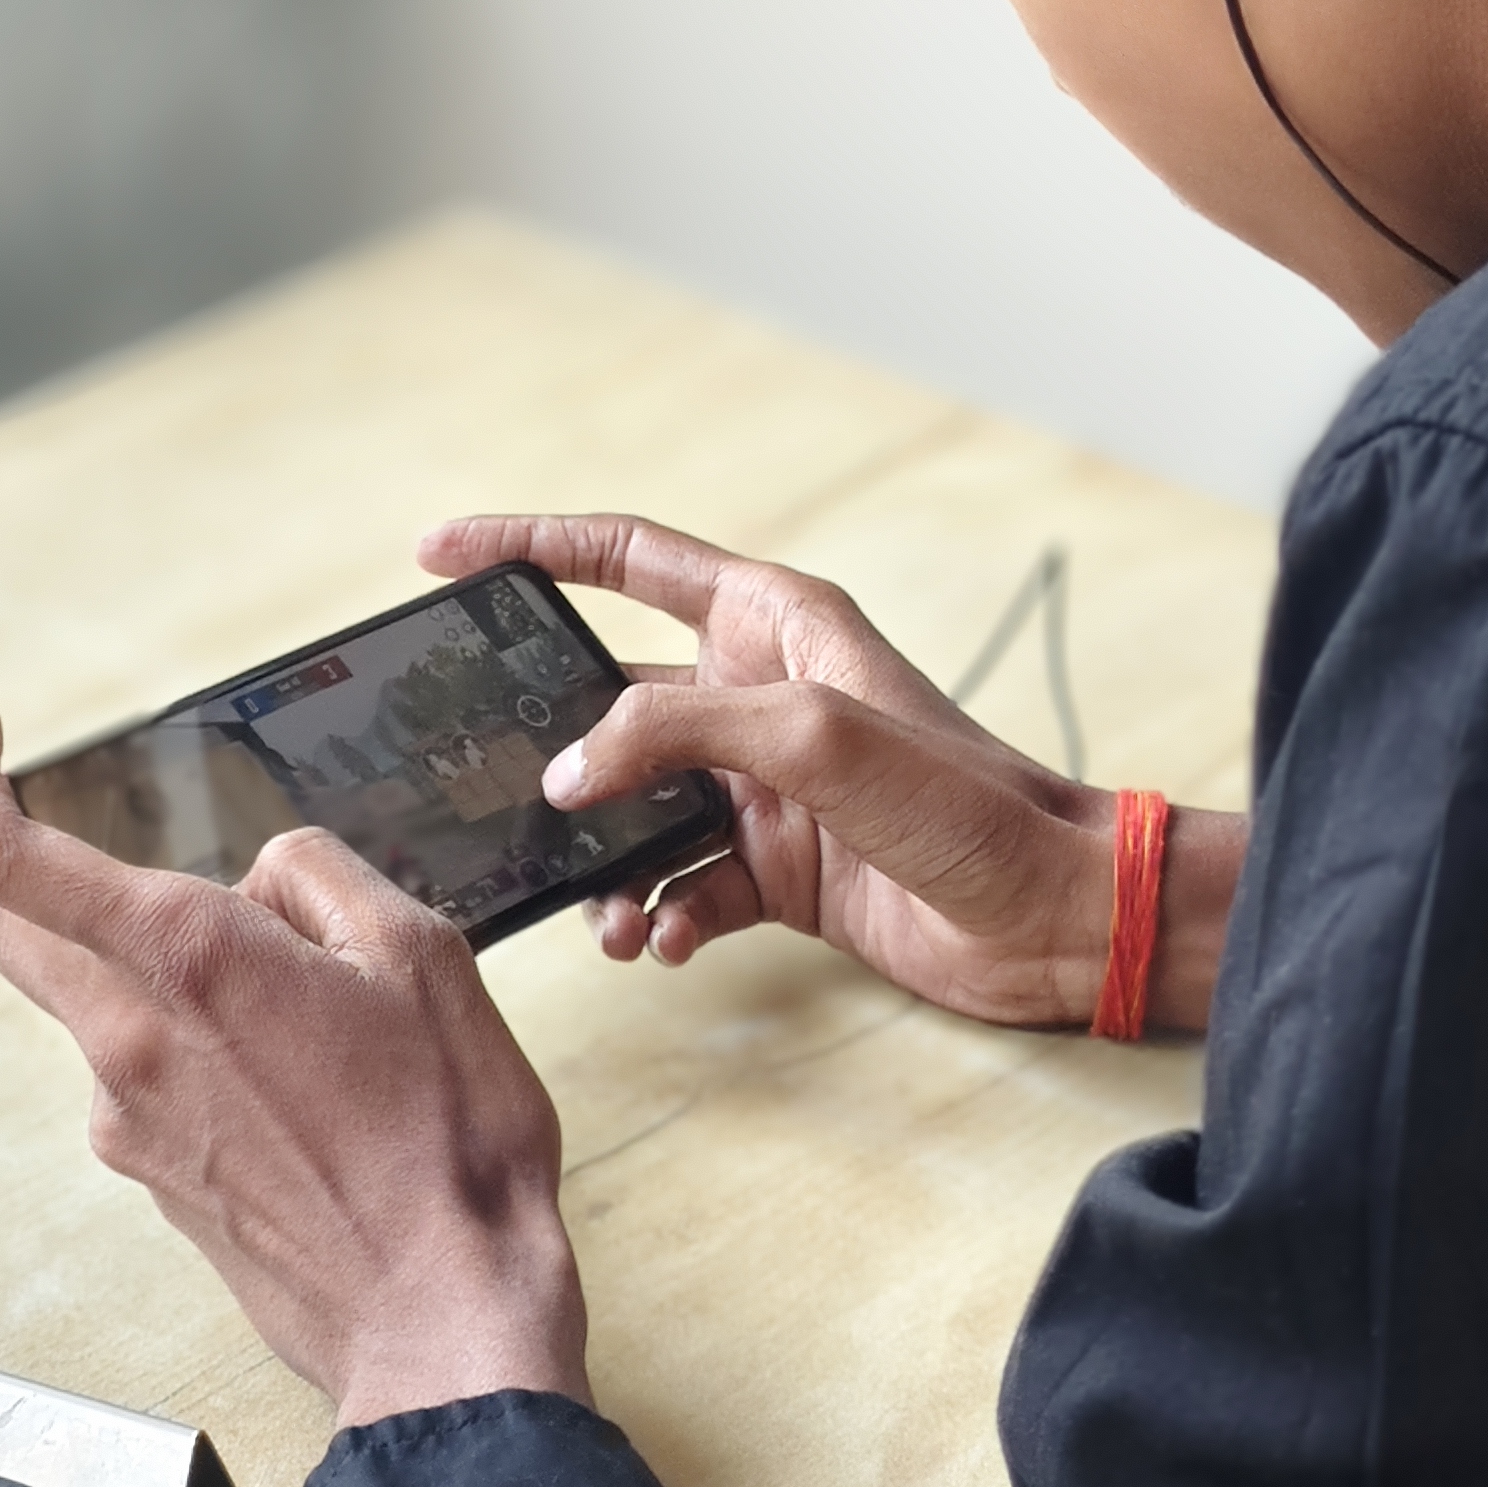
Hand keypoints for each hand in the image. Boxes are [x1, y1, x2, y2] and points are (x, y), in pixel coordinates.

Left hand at [0, 706, 588, 1427]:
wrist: (443, 1326)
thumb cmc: (450, 1147)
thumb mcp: (422, 956)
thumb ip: (319, 879)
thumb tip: (262, 877)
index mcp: (188, 961)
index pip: (2, 857)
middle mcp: (131, 1042)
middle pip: (9, 928)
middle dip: (18, 863)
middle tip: (81, 829)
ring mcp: (130, 1123)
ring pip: (96, 1002)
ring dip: (151, 966)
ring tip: (301, 1002)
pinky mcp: (155, 1181)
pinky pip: (145, 1077)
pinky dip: (192, 1045)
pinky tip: (297, 1079)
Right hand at [417, 514, 1241, 1034]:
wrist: (1049, 915)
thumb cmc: (964, 801)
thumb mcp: (811, 737)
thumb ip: (675, 731)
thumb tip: (569, 771)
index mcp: (771, 622)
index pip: (625, 556)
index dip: (529, 545)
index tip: (438, 554)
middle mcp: (757, 694)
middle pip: (610, 697)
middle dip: (544, 745)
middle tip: (479, 781)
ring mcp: (763, 785)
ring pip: (633, 808)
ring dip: (603, 861)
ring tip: (604, 910)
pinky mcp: (777, 866)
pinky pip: (678, 882)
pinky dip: (659, 914)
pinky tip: (666, 941)